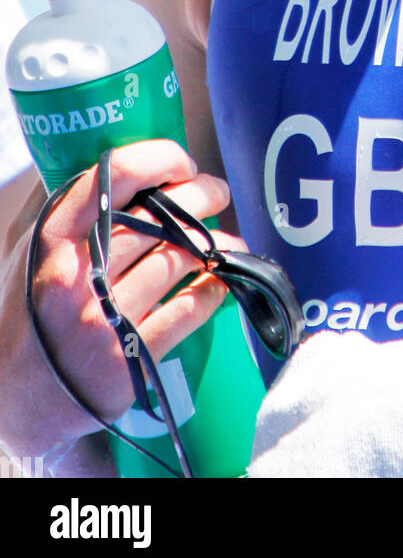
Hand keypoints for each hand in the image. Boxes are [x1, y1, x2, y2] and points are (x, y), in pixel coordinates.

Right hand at [0, 138, 241, 459]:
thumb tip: (104, 157)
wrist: (16, 401)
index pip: (115, 175)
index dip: (161, 159)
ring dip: (216, 242)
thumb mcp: (25, 252)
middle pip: (159, 216)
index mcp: (53, 240)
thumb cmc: (27, 314)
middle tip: (216, 191)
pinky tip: (220, 279)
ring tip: (227, 238)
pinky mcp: (130, 358)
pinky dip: (214, 288)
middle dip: (201, 194)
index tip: (183, 162)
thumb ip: (62, 207)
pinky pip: (189, 310)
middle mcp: (78, 275)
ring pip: (180, 259)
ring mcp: (105, 318)